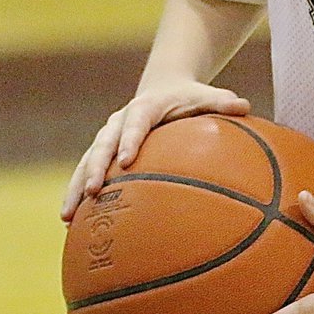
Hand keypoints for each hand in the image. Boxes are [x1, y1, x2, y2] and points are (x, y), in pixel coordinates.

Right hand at [60, 82, 249, 221]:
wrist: (163, 87)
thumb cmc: (190, 97)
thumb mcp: (207, 95)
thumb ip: (223, 102)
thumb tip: (246, 106)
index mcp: (144, 107)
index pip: (134, 122)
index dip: (129, 140)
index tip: (126, 161)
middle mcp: (119, 121)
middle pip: (102, 144)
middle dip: (95, 168)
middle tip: (92, 192)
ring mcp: (108, 137)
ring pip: (87, 161)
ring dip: (77, 186)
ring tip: (67, 217)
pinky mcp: (103, 152)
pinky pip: (87, 173)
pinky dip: (78, 194)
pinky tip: (71, 226)